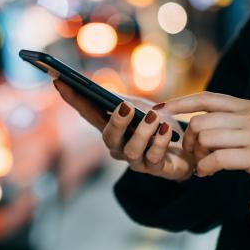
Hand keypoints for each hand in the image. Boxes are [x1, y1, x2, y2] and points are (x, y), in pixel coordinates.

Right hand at [53, 80, 195, 180]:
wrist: (189, 148)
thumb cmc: (159, 126)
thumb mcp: (140, 108)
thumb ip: (122, 102)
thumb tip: (103, 94)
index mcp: (111, 128)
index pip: (87, 113)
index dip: (72, 99)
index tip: (59, 81)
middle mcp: (119, 147)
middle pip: (108, 137)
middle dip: (116, 122)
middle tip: (125, 107)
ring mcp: (136, 160)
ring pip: (131, 150)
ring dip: (142, 132)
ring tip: (153, 118)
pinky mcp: (156, 169)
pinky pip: (154, 158)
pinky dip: (160, 142)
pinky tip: (166, 129)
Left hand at [161, 91, 249, 204]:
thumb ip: (233, 121)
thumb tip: (201, 123)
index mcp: (247, 106)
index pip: (205, 98)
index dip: (179, 103)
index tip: (159, 109)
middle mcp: (248, 116)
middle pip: (199, 122)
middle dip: (187, 140)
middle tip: (192, 155)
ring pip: (205, 138)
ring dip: (195, 155)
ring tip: (201, 165)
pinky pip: (217, 159)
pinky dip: (205, 168)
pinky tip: (206, 174)